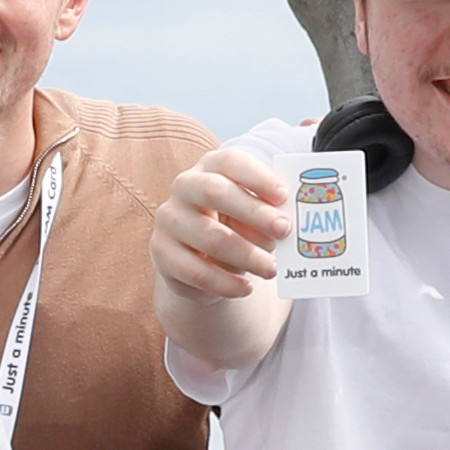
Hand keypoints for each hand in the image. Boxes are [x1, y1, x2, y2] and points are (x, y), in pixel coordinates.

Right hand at [156, 145, 285, 305]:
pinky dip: (226, 283)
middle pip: (215, 192)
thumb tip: (288, 224)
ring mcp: (169, 220)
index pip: (230, 162)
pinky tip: (246, 288)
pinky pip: (197, 271)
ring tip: (271, 269)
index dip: (258, 177)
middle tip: (284, 231)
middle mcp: (184, 187)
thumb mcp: (252, 215)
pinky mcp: (161, 253)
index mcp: (210, 167)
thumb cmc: (236, 227)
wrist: (201, 261)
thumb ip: (268, 213)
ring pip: (210, 237)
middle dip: (254, 212)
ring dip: (247, 256)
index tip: (284, 195)